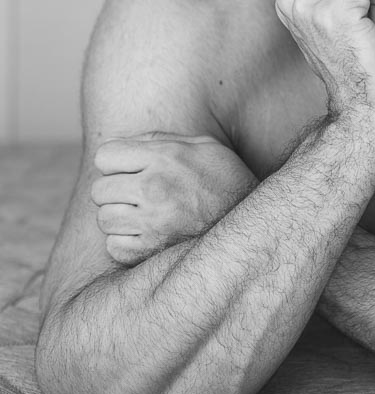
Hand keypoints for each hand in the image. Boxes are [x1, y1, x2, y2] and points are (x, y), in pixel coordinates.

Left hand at [91, 131, 257, 265]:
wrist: (254, 224)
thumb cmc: (227, 180)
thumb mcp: (203, 146)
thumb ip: (160, 140)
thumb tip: (120, 142)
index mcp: (164, 157)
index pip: (105, 156)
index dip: (116, 161)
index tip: (130, 168)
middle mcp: (153, 188)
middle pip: (100, 189)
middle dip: (116, 190)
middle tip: (138, 194)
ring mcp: (151, 223)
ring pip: (104, 219)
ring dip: (120, 217)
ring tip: (144, 215)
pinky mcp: (150, 253)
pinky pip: (114, 246)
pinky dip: (126, 243)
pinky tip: (148, 235)